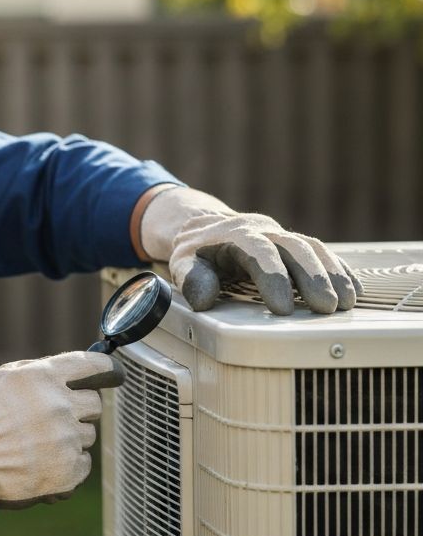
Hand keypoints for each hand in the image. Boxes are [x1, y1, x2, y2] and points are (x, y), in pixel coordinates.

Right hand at [0, 352, 123, 535]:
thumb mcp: (7, 379)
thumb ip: (44, 372)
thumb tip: (82, 370)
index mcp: (45, 377)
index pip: (93, 365)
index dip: (107, 369)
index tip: (114, 374)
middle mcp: (60, 404)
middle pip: (95, 403)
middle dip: (79, 410)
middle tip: (54, 420)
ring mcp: (66, 437)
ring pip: (87, 434)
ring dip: (70, 438)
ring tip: (38, 444)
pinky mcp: (69, 468)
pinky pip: (83, 462)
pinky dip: (68, 464)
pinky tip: (42, 462)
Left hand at [140, 187, 360, 314]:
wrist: (204, 227)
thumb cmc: (196, 251)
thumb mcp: (183, 263)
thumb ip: (191, 280)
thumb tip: (204, 299)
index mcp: (236, 234)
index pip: (258, 253)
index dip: (273, 278)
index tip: (283, 309)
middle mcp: (264, 230)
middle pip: (294, 248)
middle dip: (313, 278)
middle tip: (326, 308)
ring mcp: (282, 235)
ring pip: (313, 248)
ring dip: (332, 275)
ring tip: (345, 304)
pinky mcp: (294, 243)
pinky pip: (322, 252)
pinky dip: (339, 270)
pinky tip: (353, 290)